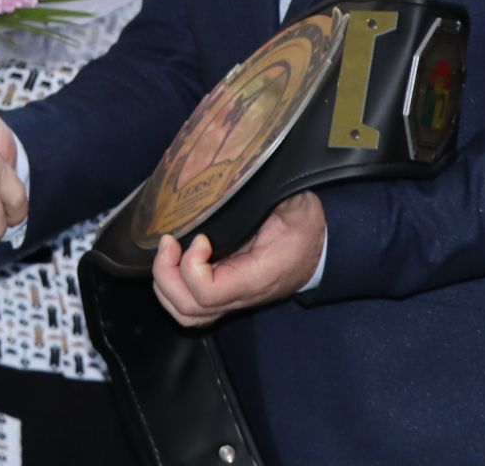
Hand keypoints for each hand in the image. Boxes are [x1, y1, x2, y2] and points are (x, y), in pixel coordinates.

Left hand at [151, 191, 324, 327]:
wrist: (319, 249)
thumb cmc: (306, 226)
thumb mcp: (296, 203)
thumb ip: (273, 191)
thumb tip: (248, 171)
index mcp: (258, 276)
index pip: (211, 293)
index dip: (192, 267)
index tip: (200, 237)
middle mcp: (241, 295)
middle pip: (189, 308)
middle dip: (167, 274)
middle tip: (170, 241)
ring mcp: (230, 299)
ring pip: (185, 312)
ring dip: (165, 283)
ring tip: (168, 249)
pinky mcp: (222, 294)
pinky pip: (188, 306)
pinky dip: (171, 288)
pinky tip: (174, 259)